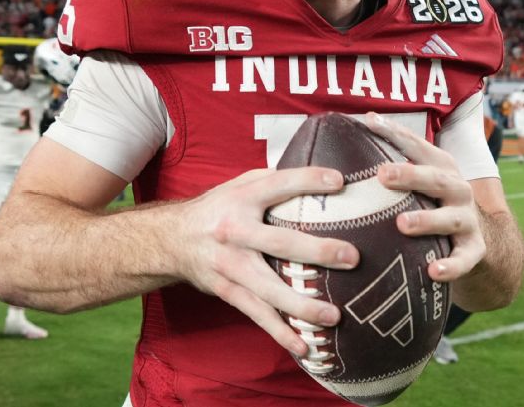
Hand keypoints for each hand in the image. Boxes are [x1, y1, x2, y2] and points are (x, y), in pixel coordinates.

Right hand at [173, 166, 357, 356]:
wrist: (171, 240)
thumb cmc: (217, 209)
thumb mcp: (239, 185)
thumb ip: (273, 181)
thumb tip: (320, 178)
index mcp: (241, 199)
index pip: (278, 185)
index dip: (308, 181)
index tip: (339, 182)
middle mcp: (234, 231)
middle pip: (279, 243)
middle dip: (317, 251)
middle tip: (352, 257)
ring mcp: (230, 265)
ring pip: (268, 289)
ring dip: (302, 305)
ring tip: (333, 315)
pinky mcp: (228, 291)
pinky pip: (257, 314)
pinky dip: (279, 332)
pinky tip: (303, 346)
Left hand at [362, 112, 486, 284]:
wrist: (481, 240)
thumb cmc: (435, 205)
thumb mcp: (422, 183)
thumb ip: (393, 165)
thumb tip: (351, 133)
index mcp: (442, 168)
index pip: (417, 146)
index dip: (394, 133)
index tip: (369, 122)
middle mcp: (458, 190)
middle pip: (436, 179)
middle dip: (411, 175)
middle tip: (382, 175)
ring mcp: (467, 220)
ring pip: (449, 218)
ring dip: (427, 220)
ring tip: (402, 223)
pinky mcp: (474, 250)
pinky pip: (464, 260)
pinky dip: (451, 266)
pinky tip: (433, 271)